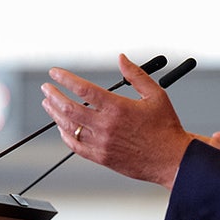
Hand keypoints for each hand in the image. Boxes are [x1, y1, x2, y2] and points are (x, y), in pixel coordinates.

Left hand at [41, 54, 196, 188]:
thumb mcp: (156, 95)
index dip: (65, 79)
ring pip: (68, 127)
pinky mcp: (101, 157)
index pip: (83, 89)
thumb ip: (136, 75)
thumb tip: (122, 59)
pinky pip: (75, 146)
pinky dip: (65, 135)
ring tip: (48, 104)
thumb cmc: (166, 128)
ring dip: (55, 114)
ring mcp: (102, 143)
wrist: (172, 159)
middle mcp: (106, 126)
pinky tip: (61, 127)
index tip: (55, 73)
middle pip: (69, 108)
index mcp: (118, 108)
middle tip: (46, 88)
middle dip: (53, 95)